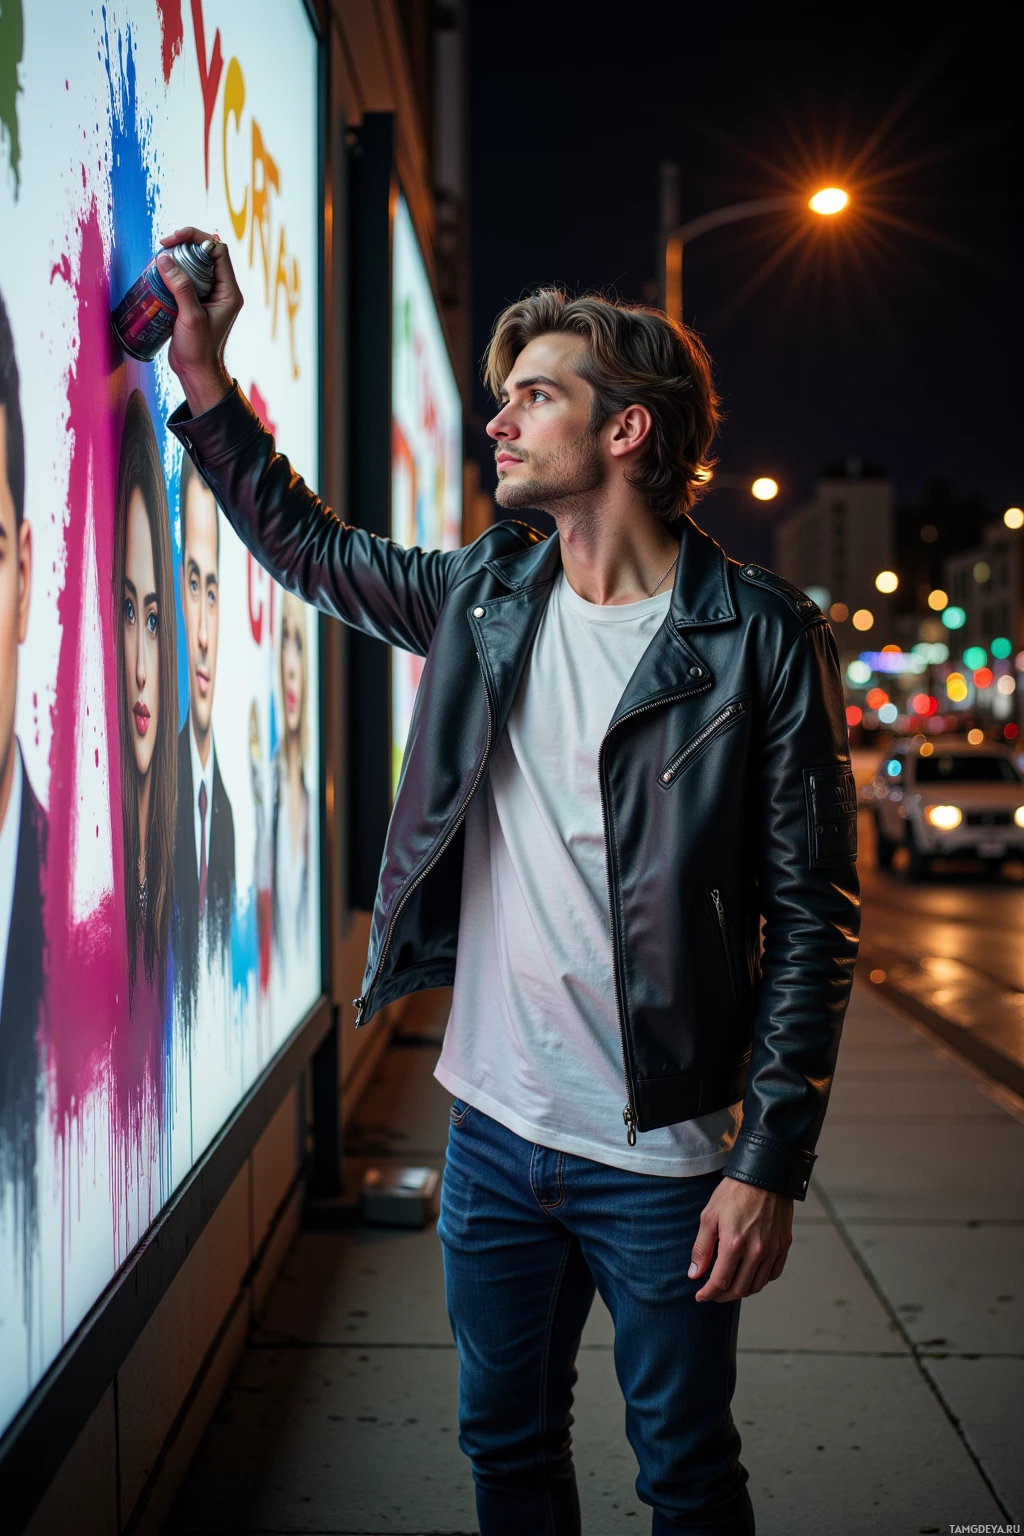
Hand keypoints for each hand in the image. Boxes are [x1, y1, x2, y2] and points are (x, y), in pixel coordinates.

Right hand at [157, 226, 243, 414]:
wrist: (196, 373)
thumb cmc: (200, 351)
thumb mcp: (191, 317)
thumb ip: (181, 288)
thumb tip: (164, 258)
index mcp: (229, 292)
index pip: (217, 251)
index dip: (195, 239)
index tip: (172, 241)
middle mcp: (221, 290)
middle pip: (204, 254)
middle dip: (183, 247)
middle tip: (162, 249)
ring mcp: (208, 296)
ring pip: (193, 266)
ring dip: (175, 260)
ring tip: (157, 262)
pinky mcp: (194, 302)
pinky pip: (184, 280)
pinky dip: (171, 274)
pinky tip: (156, 276)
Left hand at [689, 1176, 792, 1301]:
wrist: (764, 1175)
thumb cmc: (734, 1192)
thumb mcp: (709, 1216)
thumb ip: (702, 1248)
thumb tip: (694, 1274)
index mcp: (734, 1244)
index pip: (720, 1282)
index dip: (708, 1293)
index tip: (700, 1296)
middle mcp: (756, 1251)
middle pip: (739, 1289)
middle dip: (722, 1296)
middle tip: (713, 1294)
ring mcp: (772, 1250)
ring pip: (757, 1285)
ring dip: (741, 1291)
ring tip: (730, 1286)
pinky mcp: (783, 1245)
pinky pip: (773, 1274)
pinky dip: (760, 1280)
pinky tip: (750, 1275)